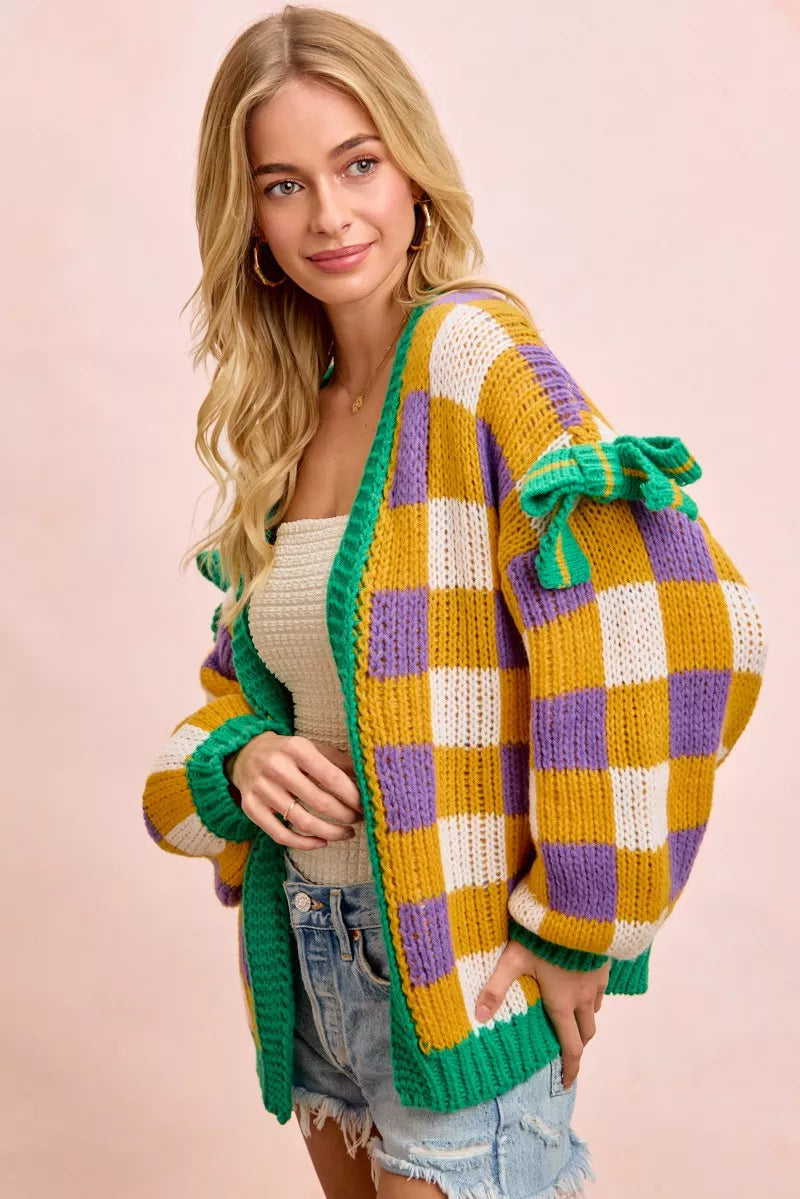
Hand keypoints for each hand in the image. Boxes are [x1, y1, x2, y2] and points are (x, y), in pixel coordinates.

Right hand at [232, 732, 363, 848]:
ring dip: (331, 832)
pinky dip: (305, 843)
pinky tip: (322, 842)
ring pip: (303, 822)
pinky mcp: (251, 808)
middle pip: (320, 802)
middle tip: (358, 819)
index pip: (331, 778)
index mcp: (296, 749)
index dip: (352, 796)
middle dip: (345, 815)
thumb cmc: (288, 753)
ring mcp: (261, 790)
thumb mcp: (312, 747)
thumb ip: (338, 762)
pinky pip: (281, 835)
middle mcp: (277, 768)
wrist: (245, 753)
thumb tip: (366, 779)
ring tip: (347, 833)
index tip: (365, 804)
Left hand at [474, 939, 609, 1088]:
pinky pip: (600, 988)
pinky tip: (581, 984)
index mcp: (562, 1003)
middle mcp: (583, 997)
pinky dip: (591, 996)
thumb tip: (479, 1017)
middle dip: (578, 1045)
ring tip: (572, 1018)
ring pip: (594, 1009)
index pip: (571, 1046)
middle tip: (568, 1052)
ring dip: (584, 1019)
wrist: (577, 909)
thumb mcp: (514, 959)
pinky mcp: (603, 963)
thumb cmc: (543, 937)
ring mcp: (596, 980)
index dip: (570, 1068)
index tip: (566, 1082)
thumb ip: (496, 987)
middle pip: (586, 1032)